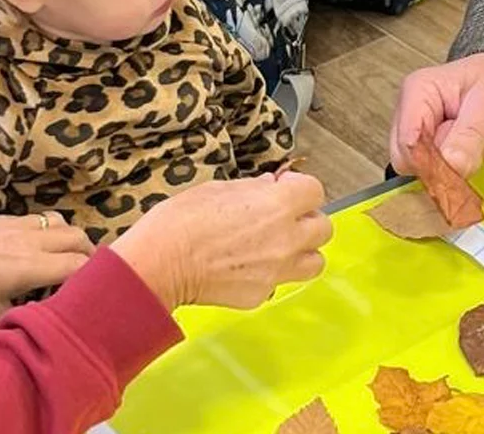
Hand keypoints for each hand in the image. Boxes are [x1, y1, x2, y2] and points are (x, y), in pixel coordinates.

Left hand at [0, 214, 93, 324]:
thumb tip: (47, 320)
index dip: (91, 278)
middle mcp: (30, 241)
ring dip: (73, 239)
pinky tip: (41, 248)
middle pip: (79, 238)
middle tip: (87, 275)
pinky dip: (52, 231)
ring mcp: (19, 224)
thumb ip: (25, 315)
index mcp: (29, 267)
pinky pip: (42, 218)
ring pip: (62, 223)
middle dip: (89, 256)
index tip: (92, 291)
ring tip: (69, 257)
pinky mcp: (6, 217)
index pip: (79, 266)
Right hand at [111, 174, 330, 309]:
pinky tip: (245, 266)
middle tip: (284, 218)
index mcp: (278, 205)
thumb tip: (270, 188)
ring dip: (302, 252)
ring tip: (277, 247)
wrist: (160, 264)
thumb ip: (253, 189)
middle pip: (324, 228)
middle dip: (306, 220)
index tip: (284, 189)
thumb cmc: (181, 221)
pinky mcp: (261, 295)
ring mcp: (277, 271)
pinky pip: (280, 282)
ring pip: (314, 262)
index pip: (316, 191)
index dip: (299, 188)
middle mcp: (286, 239)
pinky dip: (270, 274)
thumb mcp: (218, 189)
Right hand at [390, 53, 483, 178]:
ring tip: (471, 145)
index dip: (432, 162)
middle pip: (407, 160)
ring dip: (448, 170)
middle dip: (441, 166)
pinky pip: (431, 175)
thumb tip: (451, 164)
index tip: (459, 167)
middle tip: (472, 148)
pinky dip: (451, 173)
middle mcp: (409, 112)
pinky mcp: (425, 150)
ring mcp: (415, 133)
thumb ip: (470, 137)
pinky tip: (467, 154)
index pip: (408, 141)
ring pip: (418, 171)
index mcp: (418, 91)